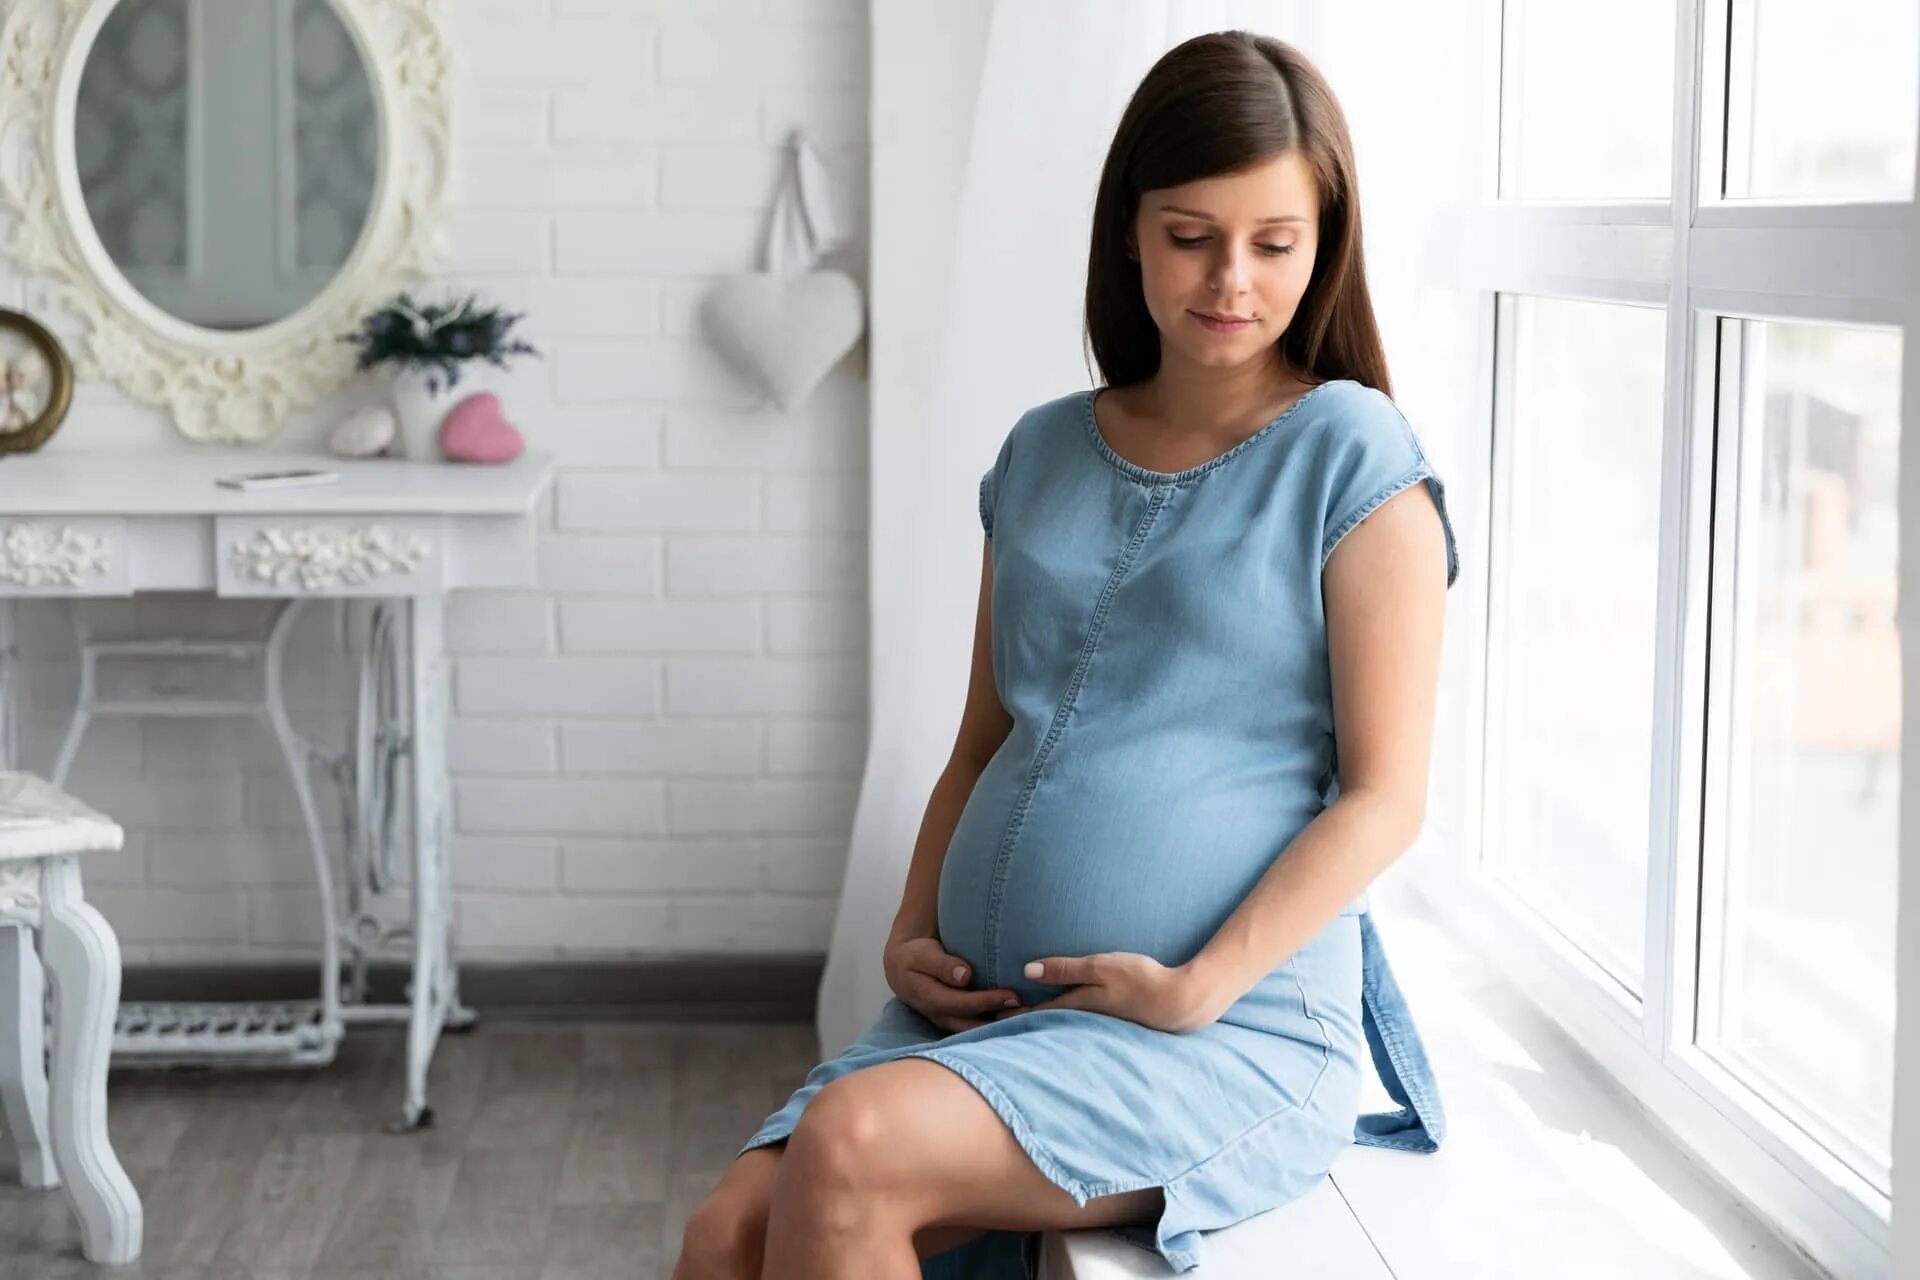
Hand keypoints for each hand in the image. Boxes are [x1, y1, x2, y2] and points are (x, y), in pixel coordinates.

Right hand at [883, 934, 1020, 1034]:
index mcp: (930, 999)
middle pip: (974, 1024)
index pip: (963, 1004)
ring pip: (978, 1031)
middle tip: (1030, 1011)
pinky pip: (980, 1027)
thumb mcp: (923, 955)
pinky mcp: (958, 1021)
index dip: (988, 1001)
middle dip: (1002, 1020)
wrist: (904, 968)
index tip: (1013, 995)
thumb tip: (965, 976)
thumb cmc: (915, 957)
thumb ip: (943, 965)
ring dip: (1003, 1027)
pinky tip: (1020, 1020)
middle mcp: (941, 1016)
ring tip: (1030, 1018)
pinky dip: (999, 1026)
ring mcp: (950, 1022)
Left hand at [992, 951, 1217, 1033]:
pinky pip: (1074, 1026)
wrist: (1181, 1002)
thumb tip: (1026, 971)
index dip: (1006, 1014)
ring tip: (1012, 1028)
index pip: (1031, 1013)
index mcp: (1076, 1007)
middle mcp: (1081, 1021)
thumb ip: (1065, 969)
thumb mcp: (1101, 967)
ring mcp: (1096, 1026)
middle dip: (1015, 1026)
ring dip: (1035, 1027)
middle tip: (986, 1028)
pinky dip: (1058, 1025)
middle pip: (1040, 1025)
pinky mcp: (1109, 1024)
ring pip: (1056, 1028)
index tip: (981, 1018)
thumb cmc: (1141, 979)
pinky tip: (1056, 1025)